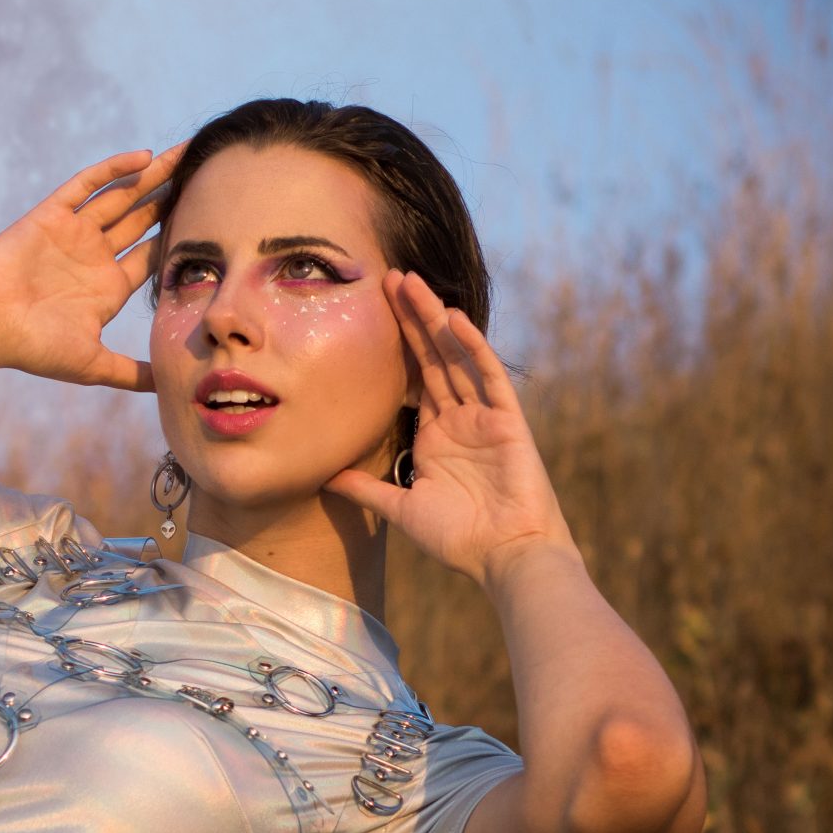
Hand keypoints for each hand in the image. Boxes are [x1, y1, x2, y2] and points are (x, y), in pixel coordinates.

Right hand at [0, 144, 184, 392]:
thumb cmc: (34, 348)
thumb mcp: (93, 365)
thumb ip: (132, 374)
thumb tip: (170, 389)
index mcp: (107, 288)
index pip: (153, 256)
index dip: (180, 237)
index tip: (213, 221)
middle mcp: (93, 256)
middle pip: (143, 219)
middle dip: (172, 197)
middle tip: (205, 172)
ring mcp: (73, 233)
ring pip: (121, 196)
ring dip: (151, 177)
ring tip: (184, 153)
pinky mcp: (51, 214)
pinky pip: (87, 184)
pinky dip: (113, 169)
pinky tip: (144, 158)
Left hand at [326, 272, 578, 587]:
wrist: (504, 556)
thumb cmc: (459, 539)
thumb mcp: (401, 509)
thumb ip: (366, 490)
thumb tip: (325, 479)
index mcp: (436, 435)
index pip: (414, 377)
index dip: (398, 343)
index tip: (376, 308)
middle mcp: (460, 418)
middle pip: (433, 357)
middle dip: (413, 317)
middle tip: (391, 277)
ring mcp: (485, 416)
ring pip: (458, 356)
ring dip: (437, 320)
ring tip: (414, 284)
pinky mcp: (508, 420)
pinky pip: (489, 377)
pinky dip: (473, 348)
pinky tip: (454, 320)